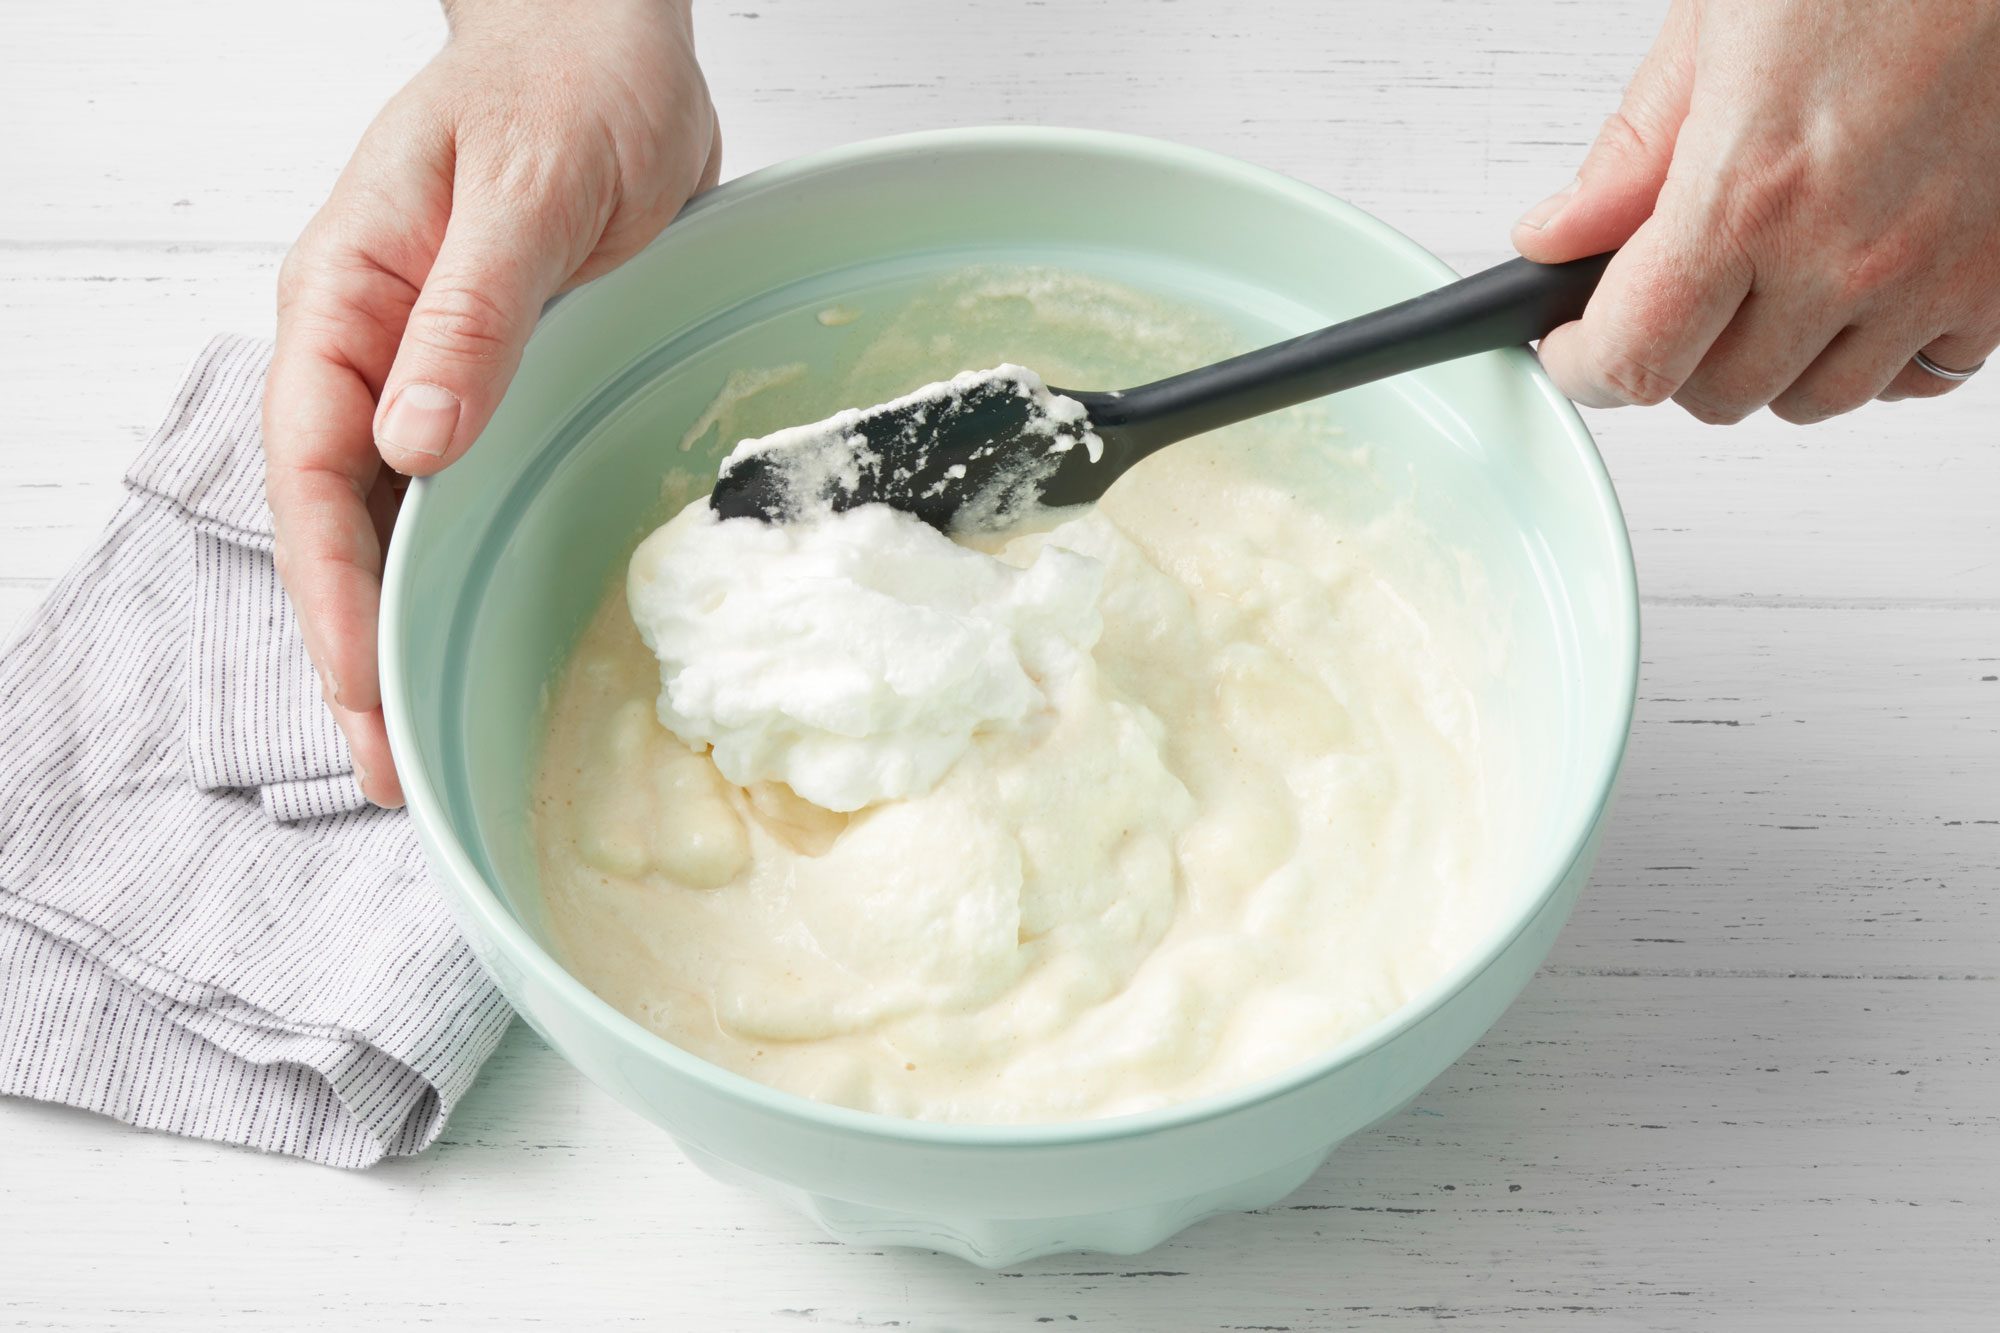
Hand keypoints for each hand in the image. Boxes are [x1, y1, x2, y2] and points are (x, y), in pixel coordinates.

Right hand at [263, 0, 719, 805]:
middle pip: (344, 523)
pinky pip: (467, 496)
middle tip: (389, 766)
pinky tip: (479, 638)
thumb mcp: (521, 193)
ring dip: (407, 629)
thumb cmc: (559, 84)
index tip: (360, 684)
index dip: (333, 590)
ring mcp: (436, 374)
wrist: (610, 45)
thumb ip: (470, 315)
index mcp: (348, 302)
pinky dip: (465, 574)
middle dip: (357, 647)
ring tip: (422, 737)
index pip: (314, 470)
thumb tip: (414, 442)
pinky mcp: (501, 386)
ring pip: (399, 524)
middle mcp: (376, 352)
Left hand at [1512, 0, 1999, 423]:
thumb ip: (1634, 150)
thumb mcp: (1721, 23)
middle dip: (1671, 357)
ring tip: (1765, 279)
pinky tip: (1856, 284)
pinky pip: (1919, 377)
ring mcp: (1934, 276)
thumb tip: (1557, 235)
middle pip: (1716, 394)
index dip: (1585, 365)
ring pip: (1813, 400)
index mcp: (1754, 189)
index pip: (1635, 357)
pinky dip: (1875, 352)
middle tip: (1666, 295)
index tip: (1573, 345)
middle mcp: (1848, 252)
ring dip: (1771, 362)